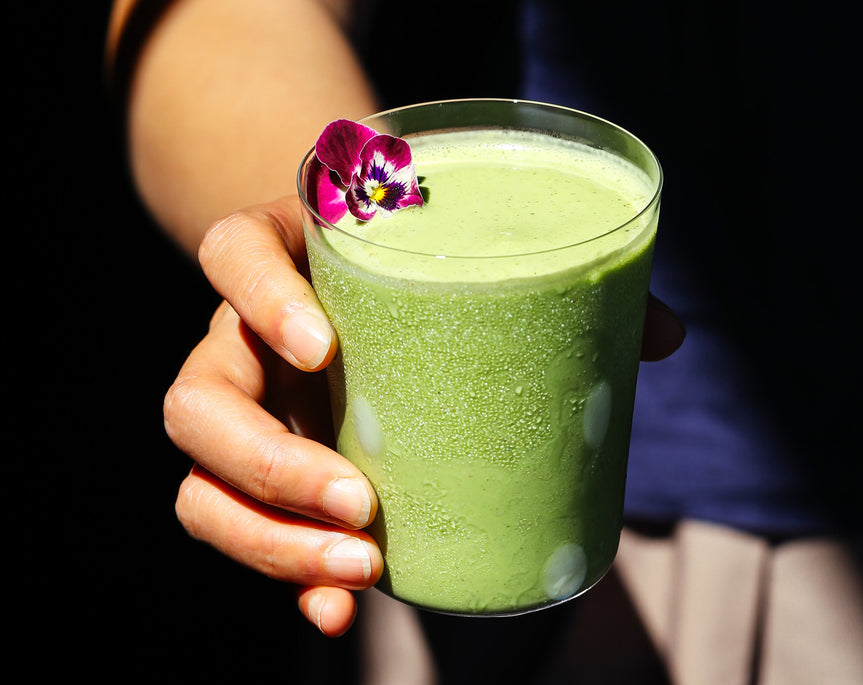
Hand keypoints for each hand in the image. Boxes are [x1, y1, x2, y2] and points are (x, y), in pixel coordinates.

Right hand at [164, 194, 684, 636]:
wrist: (354, 275)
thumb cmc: (416, 260)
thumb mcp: (466, 252)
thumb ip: (558, 283)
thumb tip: (666, 334)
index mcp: (287, 255)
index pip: (231, 252)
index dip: (258, 297)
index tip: (324, 349)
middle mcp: (243, 336)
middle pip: (197, 399)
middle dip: (269, 462)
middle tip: (360, 500)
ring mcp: (246, 407)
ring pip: (201, 479)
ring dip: (267, 539)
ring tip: (360, 567)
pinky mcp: (262, 469)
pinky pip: (239, 528)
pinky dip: (285, 577)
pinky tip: (338, 610)